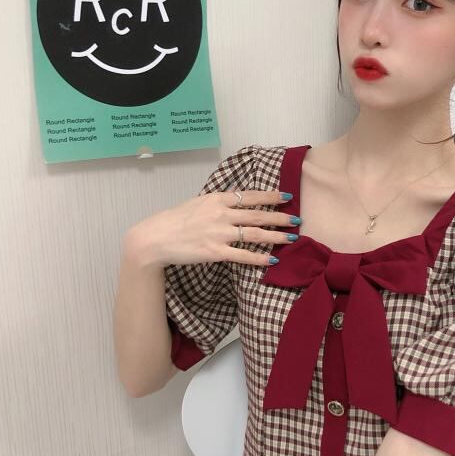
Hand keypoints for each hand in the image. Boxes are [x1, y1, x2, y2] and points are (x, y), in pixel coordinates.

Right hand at [127, 187, 297, 270]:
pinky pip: (243, 255)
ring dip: (275, 236)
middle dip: (280, 217)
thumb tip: (234, 206)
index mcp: (217, 199)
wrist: (156, 237)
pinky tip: (272, 260)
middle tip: (298, 219)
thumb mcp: (197, 204)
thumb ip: (217, 205)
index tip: (286, 196)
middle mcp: (221, 213)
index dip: (270, 196)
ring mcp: (219, 233)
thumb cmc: (175, 221)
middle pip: (257, 214)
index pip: (250, 196)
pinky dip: (259, 258)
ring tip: (292, 238)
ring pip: (254, 234)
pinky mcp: (215, 252)